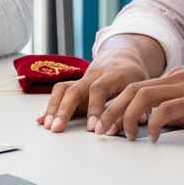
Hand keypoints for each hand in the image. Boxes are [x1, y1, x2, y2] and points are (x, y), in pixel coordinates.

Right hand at [36, 34, 162, 132]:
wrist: (122, 56)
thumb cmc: (132, 74)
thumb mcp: (141, 87)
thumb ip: (136, 106)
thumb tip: (133, 124)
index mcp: (111, 74)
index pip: (99, 89)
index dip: (95, 108)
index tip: (93, 128)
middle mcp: (93, 75)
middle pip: (75, 89)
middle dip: (64, 110)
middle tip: (57, 128)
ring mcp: (81, 79)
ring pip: (63, 89)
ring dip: (53, 108)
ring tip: (49, 126)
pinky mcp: (75, 85)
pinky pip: (59, 93)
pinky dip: (50, 106)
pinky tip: (42, 119)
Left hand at [94, 65, 183, 141]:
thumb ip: (183, 104)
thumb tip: (169, 120)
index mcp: (176, 75)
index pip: (137, 86)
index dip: (119, 104)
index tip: (110, 122)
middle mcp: (176, 77)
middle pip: (132, 89)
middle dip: (114, 110)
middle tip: (105, 130)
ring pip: (143, 96)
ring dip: (129, 116)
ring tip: (127, 135)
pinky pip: (166, 109)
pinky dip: (154, 123)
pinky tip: (154, 136)